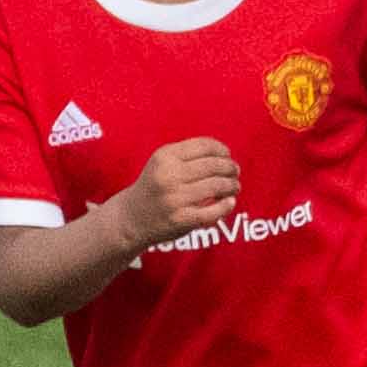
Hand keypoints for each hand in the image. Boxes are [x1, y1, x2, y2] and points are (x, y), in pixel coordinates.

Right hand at [122, 139, 244, 242]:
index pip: (205, 146)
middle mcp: (169, 176)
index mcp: (165, 157)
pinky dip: (227, 205)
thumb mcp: (162, 163)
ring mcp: (175, 199)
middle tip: (235, 172)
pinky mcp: (181, 220)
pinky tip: (230, 202)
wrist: (130, 218)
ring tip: (234, 187)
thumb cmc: (154, 186)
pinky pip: (214, 211)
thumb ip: (188, 155)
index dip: (222, 150)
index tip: (227, 155)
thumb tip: (225, 154)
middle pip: (215, 165)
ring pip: (217, 186)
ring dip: (232, 185)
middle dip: (231, 168)